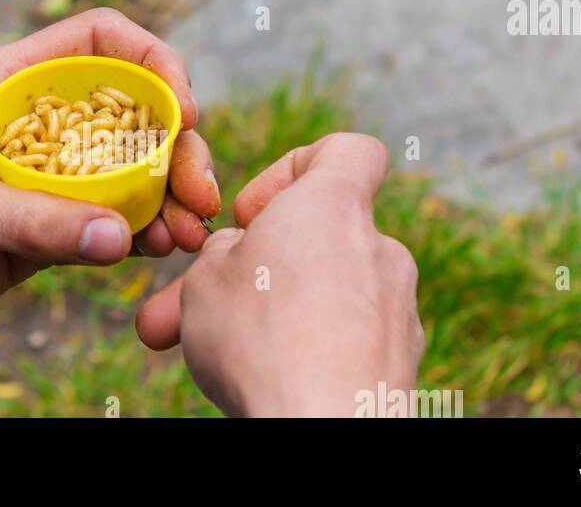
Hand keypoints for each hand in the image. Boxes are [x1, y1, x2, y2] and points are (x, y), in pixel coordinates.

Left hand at [0, 9, 219, 411]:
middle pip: (125, 114)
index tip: (181, 110)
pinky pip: (97, 227)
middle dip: (174, 146)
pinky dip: (133, 236)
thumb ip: (36, 222)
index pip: (97, 40)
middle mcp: (24, 126)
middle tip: (200, 193)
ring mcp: (30, 182)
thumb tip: (122, 236)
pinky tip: (156, 252)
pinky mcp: (28, 235)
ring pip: (120, 174)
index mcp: (0, 85)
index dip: (151, 62)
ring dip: (164, 198)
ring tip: (190, 234)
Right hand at [134, 134, 422, 416]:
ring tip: (204, 350)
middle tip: (181, 310)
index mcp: (333, 205)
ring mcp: (397, 308)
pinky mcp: (400, 362)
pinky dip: (305, 352)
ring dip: (265, 317)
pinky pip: (342, 341)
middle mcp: (378, 248)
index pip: (349, 151)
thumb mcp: (206, 279)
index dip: (295, 169)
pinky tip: (263, 378)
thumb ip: (223, 253)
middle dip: (249, 273)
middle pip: (313, 242)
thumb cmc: (259, 339)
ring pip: (319, 297)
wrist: (322, 428)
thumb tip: (238, 255)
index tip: (253, 215)